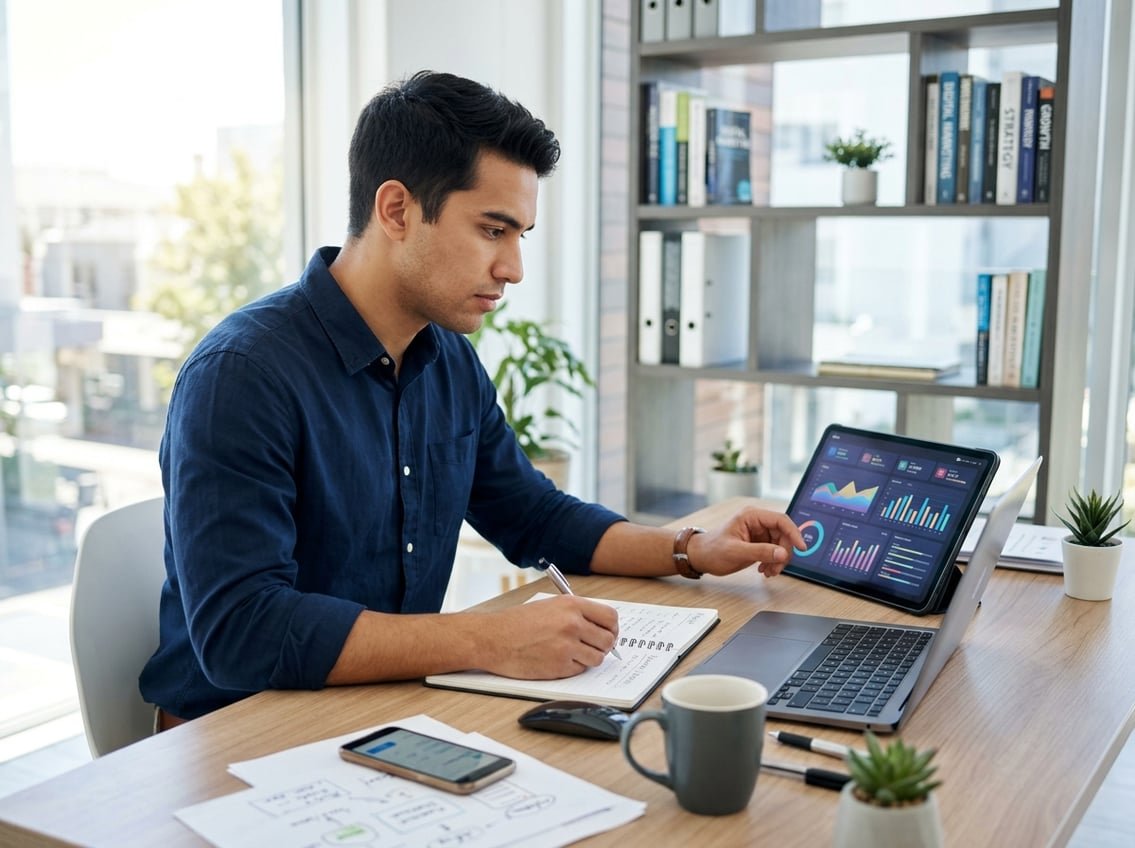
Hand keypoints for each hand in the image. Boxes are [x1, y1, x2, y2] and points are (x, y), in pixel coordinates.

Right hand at [481, 595, 619, 678]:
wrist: (492, 638)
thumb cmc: (517, 622)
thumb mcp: (550, 606)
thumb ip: (576, 613)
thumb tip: (600, 626)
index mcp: (571, 605)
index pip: (610, 617)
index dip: (612, 628)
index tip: (608, 633)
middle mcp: (572, 624)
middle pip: (608, 640)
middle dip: (603, 646)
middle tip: (593, 647)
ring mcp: (566, 646)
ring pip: (597, 658)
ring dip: (589, 658)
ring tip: (573, 654)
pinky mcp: (559, 666)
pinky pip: (580, 670)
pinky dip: (573, 667)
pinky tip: (558, 660)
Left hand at [686, 507, 805, 577]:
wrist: (701, 557)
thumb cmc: (712, 550)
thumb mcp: (736, 552)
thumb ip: (760, 552)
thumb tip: (783, 553)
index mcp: (751, 516)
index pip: (781, 520)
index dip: (794, 533)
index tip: (801, 548)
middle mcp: (757, 522)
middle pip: (784, 534)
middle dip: (784, 552)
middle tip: (777, 568)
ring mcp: (759, 533)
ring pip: (781, 545)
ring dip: (779, 560)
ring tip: (768, 572)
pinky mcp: (759, 543)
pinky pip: (775, 552)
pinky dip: (773, 562)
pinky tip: (764, 571)